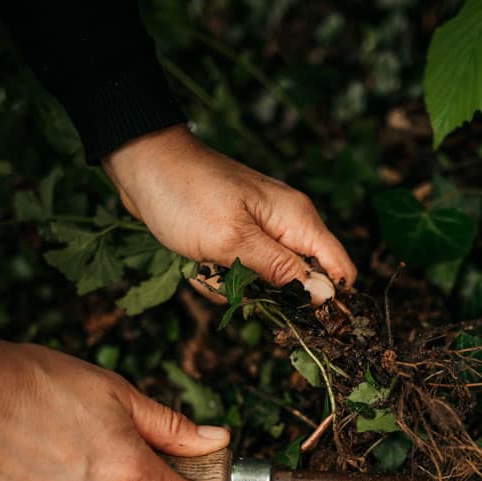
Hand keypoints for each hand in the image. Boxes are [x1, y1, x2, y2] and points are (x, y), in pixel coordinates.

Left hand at [102, 125, 356, 303]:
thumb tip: (325, 296)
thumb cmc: (186, 194)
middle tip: (227, 276)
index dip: (327, 301)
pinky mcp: (238, 239)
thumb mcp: (233, 240)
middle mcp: (287, 227)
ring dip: (230, 285)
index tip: (295, 316)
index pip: (340, 270)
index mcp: (298, 220)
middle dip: (262, 294)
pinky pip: (238, 275)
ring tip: (203, 263)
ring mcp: (262, 233)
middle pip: (298, 284)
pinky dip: (214, 275)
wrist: (141, 164)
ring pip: (263, 285)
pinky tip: (194, 260)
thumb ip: (281, 270)